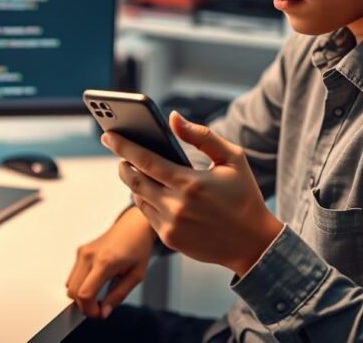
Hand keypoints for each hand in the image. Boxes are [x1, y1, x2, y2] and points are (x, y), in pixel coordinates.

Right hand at [65, 206, 154, 318]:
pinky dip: (79, 285)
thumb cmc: (138, 247)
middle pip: (73, 291)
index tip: (99, 314)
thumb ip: (118, 296)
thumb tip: (104, 312)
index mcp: (104, 262)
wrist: (134, 226)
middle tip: (99, 308)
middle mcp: (89, 256)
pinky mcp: (80, 251)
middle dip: (84, 305)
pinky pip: (73, 275)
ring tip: (97, 296)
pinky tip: (94, 285)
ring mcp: (82, 252)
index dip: (89, 310)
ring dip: (80, 296)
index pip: (85, 293)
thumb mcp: (135, 276)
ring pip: (70, 285)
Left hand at [102, 111, 283, 276]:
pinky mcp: (170, 240)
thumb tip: (173, 118)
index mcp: (191, 183)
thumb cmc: (244, 196)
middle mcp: (177, 206)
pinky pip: (147, 215)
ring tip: (133, 169)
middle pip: (133, 181)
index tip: (108, 135)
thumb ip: (202, 136)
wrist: (253, 243)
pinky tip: (149, 190)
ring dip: (132, 182)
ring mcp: (171, 225)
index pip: (145, 160)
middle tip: (118, 151)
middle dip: (122, 164)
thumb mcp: (232, 158)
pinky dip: (144, 200)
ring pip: (138, 198)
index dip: (123, 146)